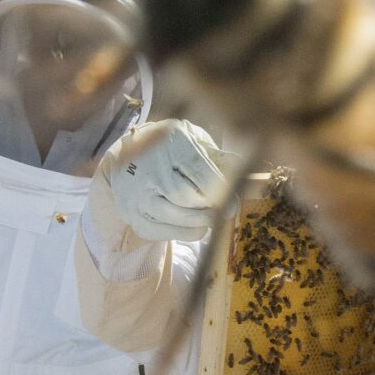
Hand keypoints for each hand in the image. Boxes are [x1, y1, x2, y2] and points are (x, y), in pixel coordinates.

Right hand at [100, 119, 235, 241]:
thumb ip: (220, 159)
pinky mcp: (136, 217)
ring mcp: (139, 194)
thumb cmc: (171, 150)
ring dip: (201, 222)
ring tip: (210, 217)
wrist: (125, 159)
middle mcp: (150, 167)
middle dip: (212, 208)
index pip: (201, 173)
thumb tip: (248, 178)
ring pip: (177, 217)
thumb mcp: (195, 141)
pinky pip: (167, 232)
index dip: (222, 191)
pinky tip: (192, 223)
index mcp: (171, 142)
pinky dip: (186, 232)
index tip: (233, 201)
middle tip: (224, 211)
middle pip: (188, 197)